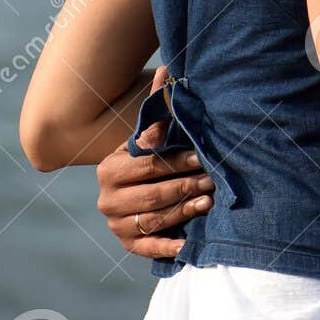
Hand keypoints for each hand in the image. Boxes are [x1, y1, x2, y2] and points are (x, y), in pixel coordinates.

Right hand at [95, 67, 214, 258]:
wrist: (133, 189)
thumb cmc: (148, 158)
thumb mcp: (150, 136)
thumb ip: (158, 110)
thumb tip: (168, 70)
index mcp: (108, 169)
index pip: (148, 167)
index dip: (176, 162)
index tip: (202, 158)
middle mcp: (106, 199)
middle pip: (152, 195)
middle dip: (185, 187)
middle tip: (213, 181)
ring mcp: (115, 224)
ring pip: (153, 220)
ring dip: (182, 212)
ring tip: (208, 202)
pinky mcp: (127, 244)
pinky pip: (146, 249)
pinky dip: (167, 248)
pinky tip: (188, 244)